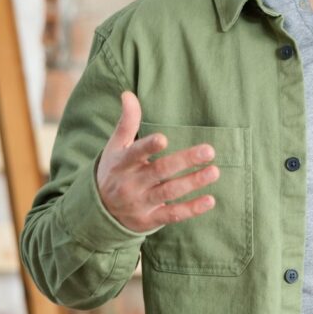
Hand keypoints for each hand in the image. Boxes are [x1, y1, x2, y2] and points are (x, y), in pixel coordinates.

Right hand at [95, 91, 219, 232]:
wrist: (98, 213)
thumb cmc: (113, 171)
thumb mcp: (115, 147)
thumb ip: (127, 122)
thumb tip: (128, 94)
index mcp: (122, 163)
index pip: (135, 153)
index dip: (148, 147)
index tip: (163, 139)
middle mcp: (131, 184)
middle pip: (160, 171)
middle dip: (184, 161)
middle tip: (209, 150)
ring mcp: (141, 203)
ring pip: (169, 192)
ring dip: (192, 183)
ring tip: (214, 171)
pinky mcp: (150, 220)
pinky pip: (172, 215)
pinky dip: (191, 209)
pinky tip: (210, 200)